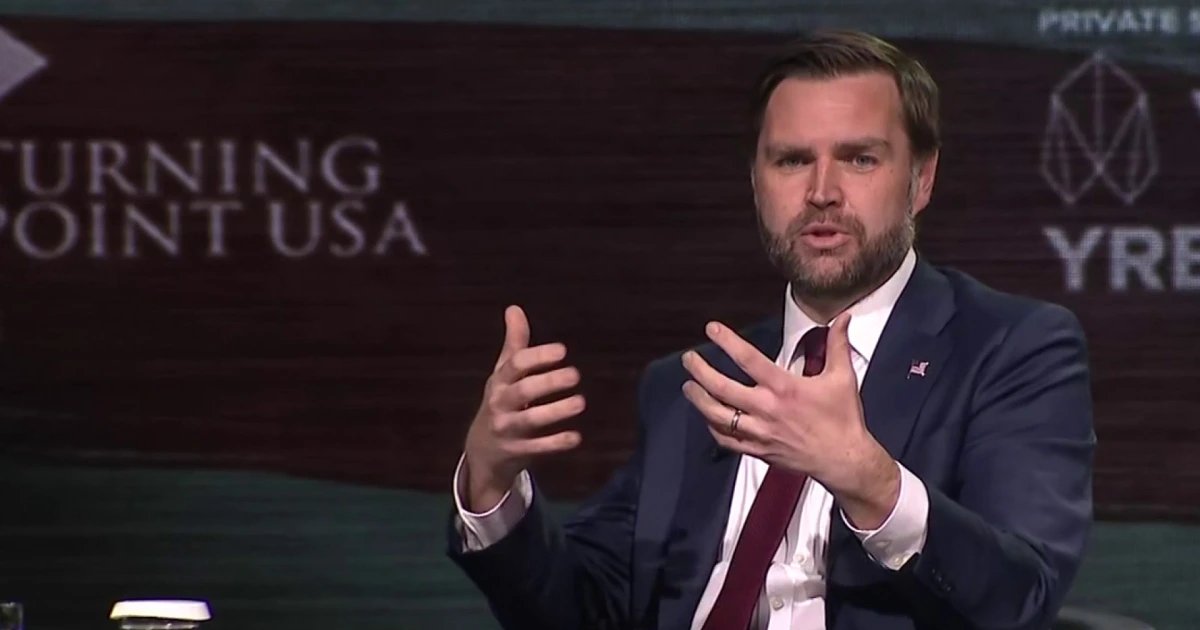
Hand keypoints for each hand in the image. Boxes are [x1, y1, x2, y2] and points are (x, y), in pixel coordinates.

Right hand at [462, 305, 585, 511]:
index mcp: (499, 381)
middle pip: (523, 390)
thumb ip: (515, 344)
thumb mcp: (503, 374)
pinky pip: (537, 448)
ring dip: (556, 411)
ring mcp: (507, 429)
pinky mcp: (517, 451)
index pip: (515, 365)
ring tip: (580, 402)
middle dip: (548, 381)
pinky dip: (556, 443)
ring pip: (530, 420)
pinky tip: (576, 437)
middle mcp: (500, 403)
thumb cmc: (501, 402)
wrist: (482, 451)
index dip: (538, 356)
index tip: (562, 350)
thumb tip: (514, 308)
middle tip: (575, 374)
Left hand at [680, 315, 898, 527]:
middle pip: (722, 387)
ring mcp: (759, 431)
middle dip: (700, 371)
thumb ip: (838, 345)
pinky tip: (707, 416)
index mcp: (785, 388)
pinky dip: (713, 427)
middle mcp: (767, 409)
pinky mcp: (757, 450)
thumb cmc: (843, 419)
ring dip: (698, 399)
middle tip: (689, 359)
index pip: (748, 359)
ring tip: (689, 386)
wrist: (843, 460)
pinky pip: (726, 439)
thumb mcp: (842, 377)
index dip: (727, 341)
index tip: (711, 329)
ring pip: (717, 415)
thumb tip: (844, 318)